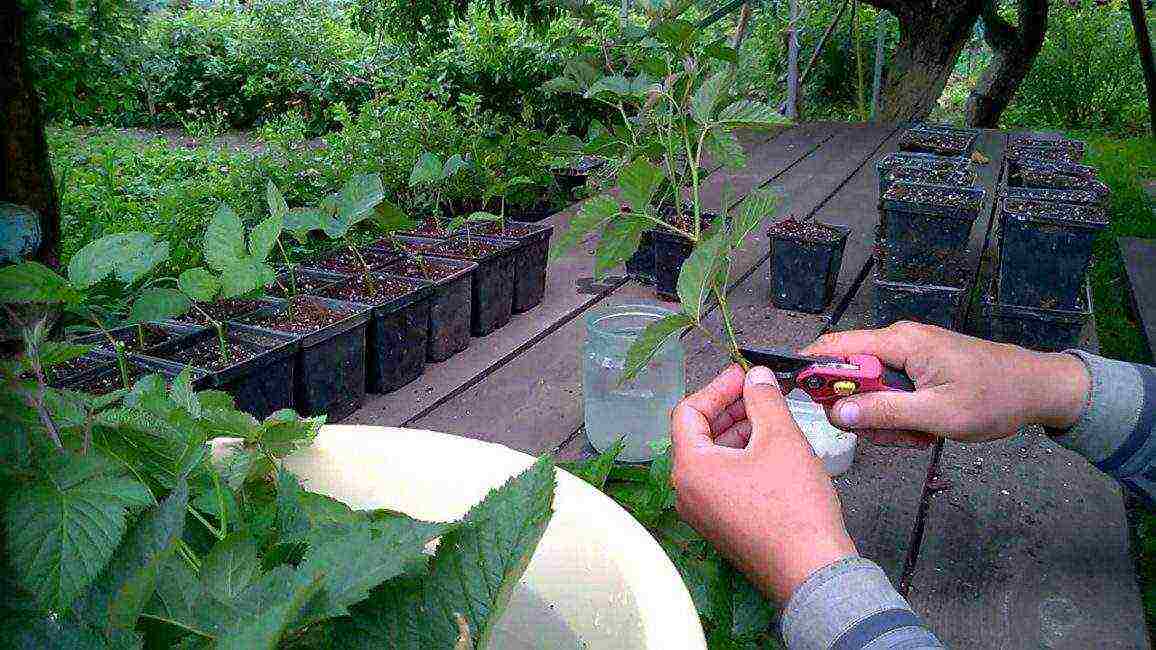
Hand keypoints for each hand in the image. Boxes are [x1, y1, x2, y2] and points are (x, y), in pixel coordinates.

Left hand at [670, 364, 856, 601]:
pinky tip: (773, 450)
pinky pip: (724, 481)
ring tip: (772, 418)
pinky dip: (743, 459)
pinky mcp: (723, 525)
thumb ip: (764, 399)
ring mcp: (703, 512)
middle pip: (698, 435)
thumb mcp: (781, 438)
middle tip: (758, 392)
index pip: (688, 412)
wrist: (813, 570)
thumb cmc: (794, 511)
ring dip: (739, 433)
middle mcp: (687, 492)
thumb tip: (755, 377)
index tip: (742, 375)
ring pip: (714, 458)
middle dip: (730, 409)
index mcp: (690, 468)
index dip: (717, 388)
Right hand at [801, 321, 1090, 444]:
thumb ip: (884, 413)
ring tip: (919, 435)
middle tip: (888, 434)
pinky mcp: (918, 369)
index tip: (794, 396)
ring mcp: (909, 355)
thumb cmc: (995, 397)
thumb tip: (837, 414)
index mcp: (900, 342)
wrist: (1038, 388)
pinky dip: (901, 416)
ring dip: (885, 419)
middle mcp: (899, 341)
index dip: (809, 369)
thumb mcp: (937, 415)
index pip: (835, 347)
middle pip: (850, 374)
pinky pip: (891, 394)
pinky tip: (926, 429)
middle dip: (861, 410)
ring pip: (870, 390)